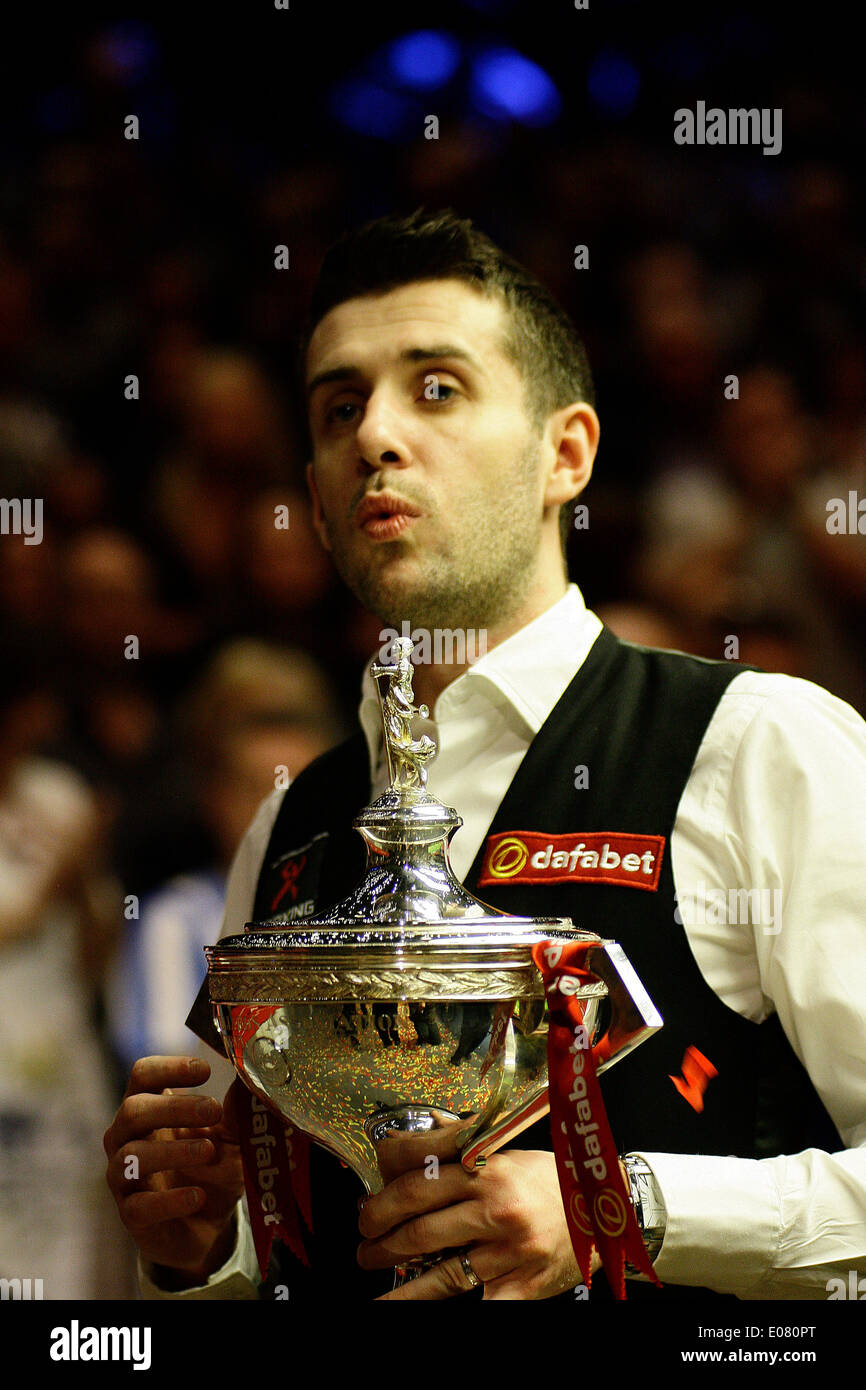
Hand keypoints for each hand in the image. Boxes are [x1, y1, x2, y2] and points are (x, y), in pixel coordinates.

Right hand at [104, 1056, 243, 1283]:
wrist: (208, 1227)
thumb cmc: (213, 1168)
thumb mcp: (233, 1136)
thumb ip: (238, 1110)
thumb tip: (253, 1076)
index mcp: (150, 1106)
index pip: (143, 1075)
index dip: (168, 1068)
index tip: (205, 1071)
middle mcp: (127, 1137)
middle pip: (133, 1110)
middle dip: (174, 1108)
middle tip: (214, 1110)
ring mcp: (124, 1176)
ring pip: (131, 1156)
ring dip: (172, 1151)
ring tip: (209, 1152)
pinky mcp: (131, 1215)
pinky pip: (139, 1206)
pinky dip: (169, 1201)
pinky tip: (197, 1196)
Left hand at [357, 1148, 591, 1299]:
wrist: (608, 1211)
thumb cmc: (553, 1179)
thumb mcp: (510, 1151)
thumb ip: (465, 1146)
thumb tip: (419, 1134)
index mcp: (491, 1165)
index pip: (421, 1167)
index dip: (385, 1178)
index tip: (369, 1187)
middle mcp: (497, 1205)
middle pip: (418, 1218)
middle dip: (378, 1226)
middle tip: (363, 1231)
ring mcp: (509, 1249)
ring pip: (437, 1266)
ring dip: (395, 1267)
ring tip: (371, 1262)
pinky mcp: (521, 1285)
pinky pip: (473, 1302)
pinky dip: (433, 1306)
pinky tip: (406, 1306)